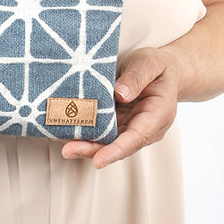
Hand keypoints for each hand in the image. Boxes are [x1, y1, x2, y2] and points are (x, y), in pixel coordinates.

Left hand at [60, 47, 180, 168]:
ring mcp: (130, 126)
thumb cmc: (157, 66)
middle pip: (118, 144)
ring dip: (85, 144)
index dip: (117, 150)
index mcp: (159, 114)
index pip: (138, 137)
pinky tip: (65, 130)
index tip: (98, 160)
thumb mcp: (149, 63)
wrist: (161, 69)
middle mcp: (144, 127)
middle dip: (93, 150)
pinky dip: (85, 132)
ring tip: (62, 144)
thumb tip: (120, 94)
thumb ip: (136, 78)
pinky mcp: (117, 122)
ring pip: (107, 141)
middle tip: (68, 150)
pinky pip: (101, 131)